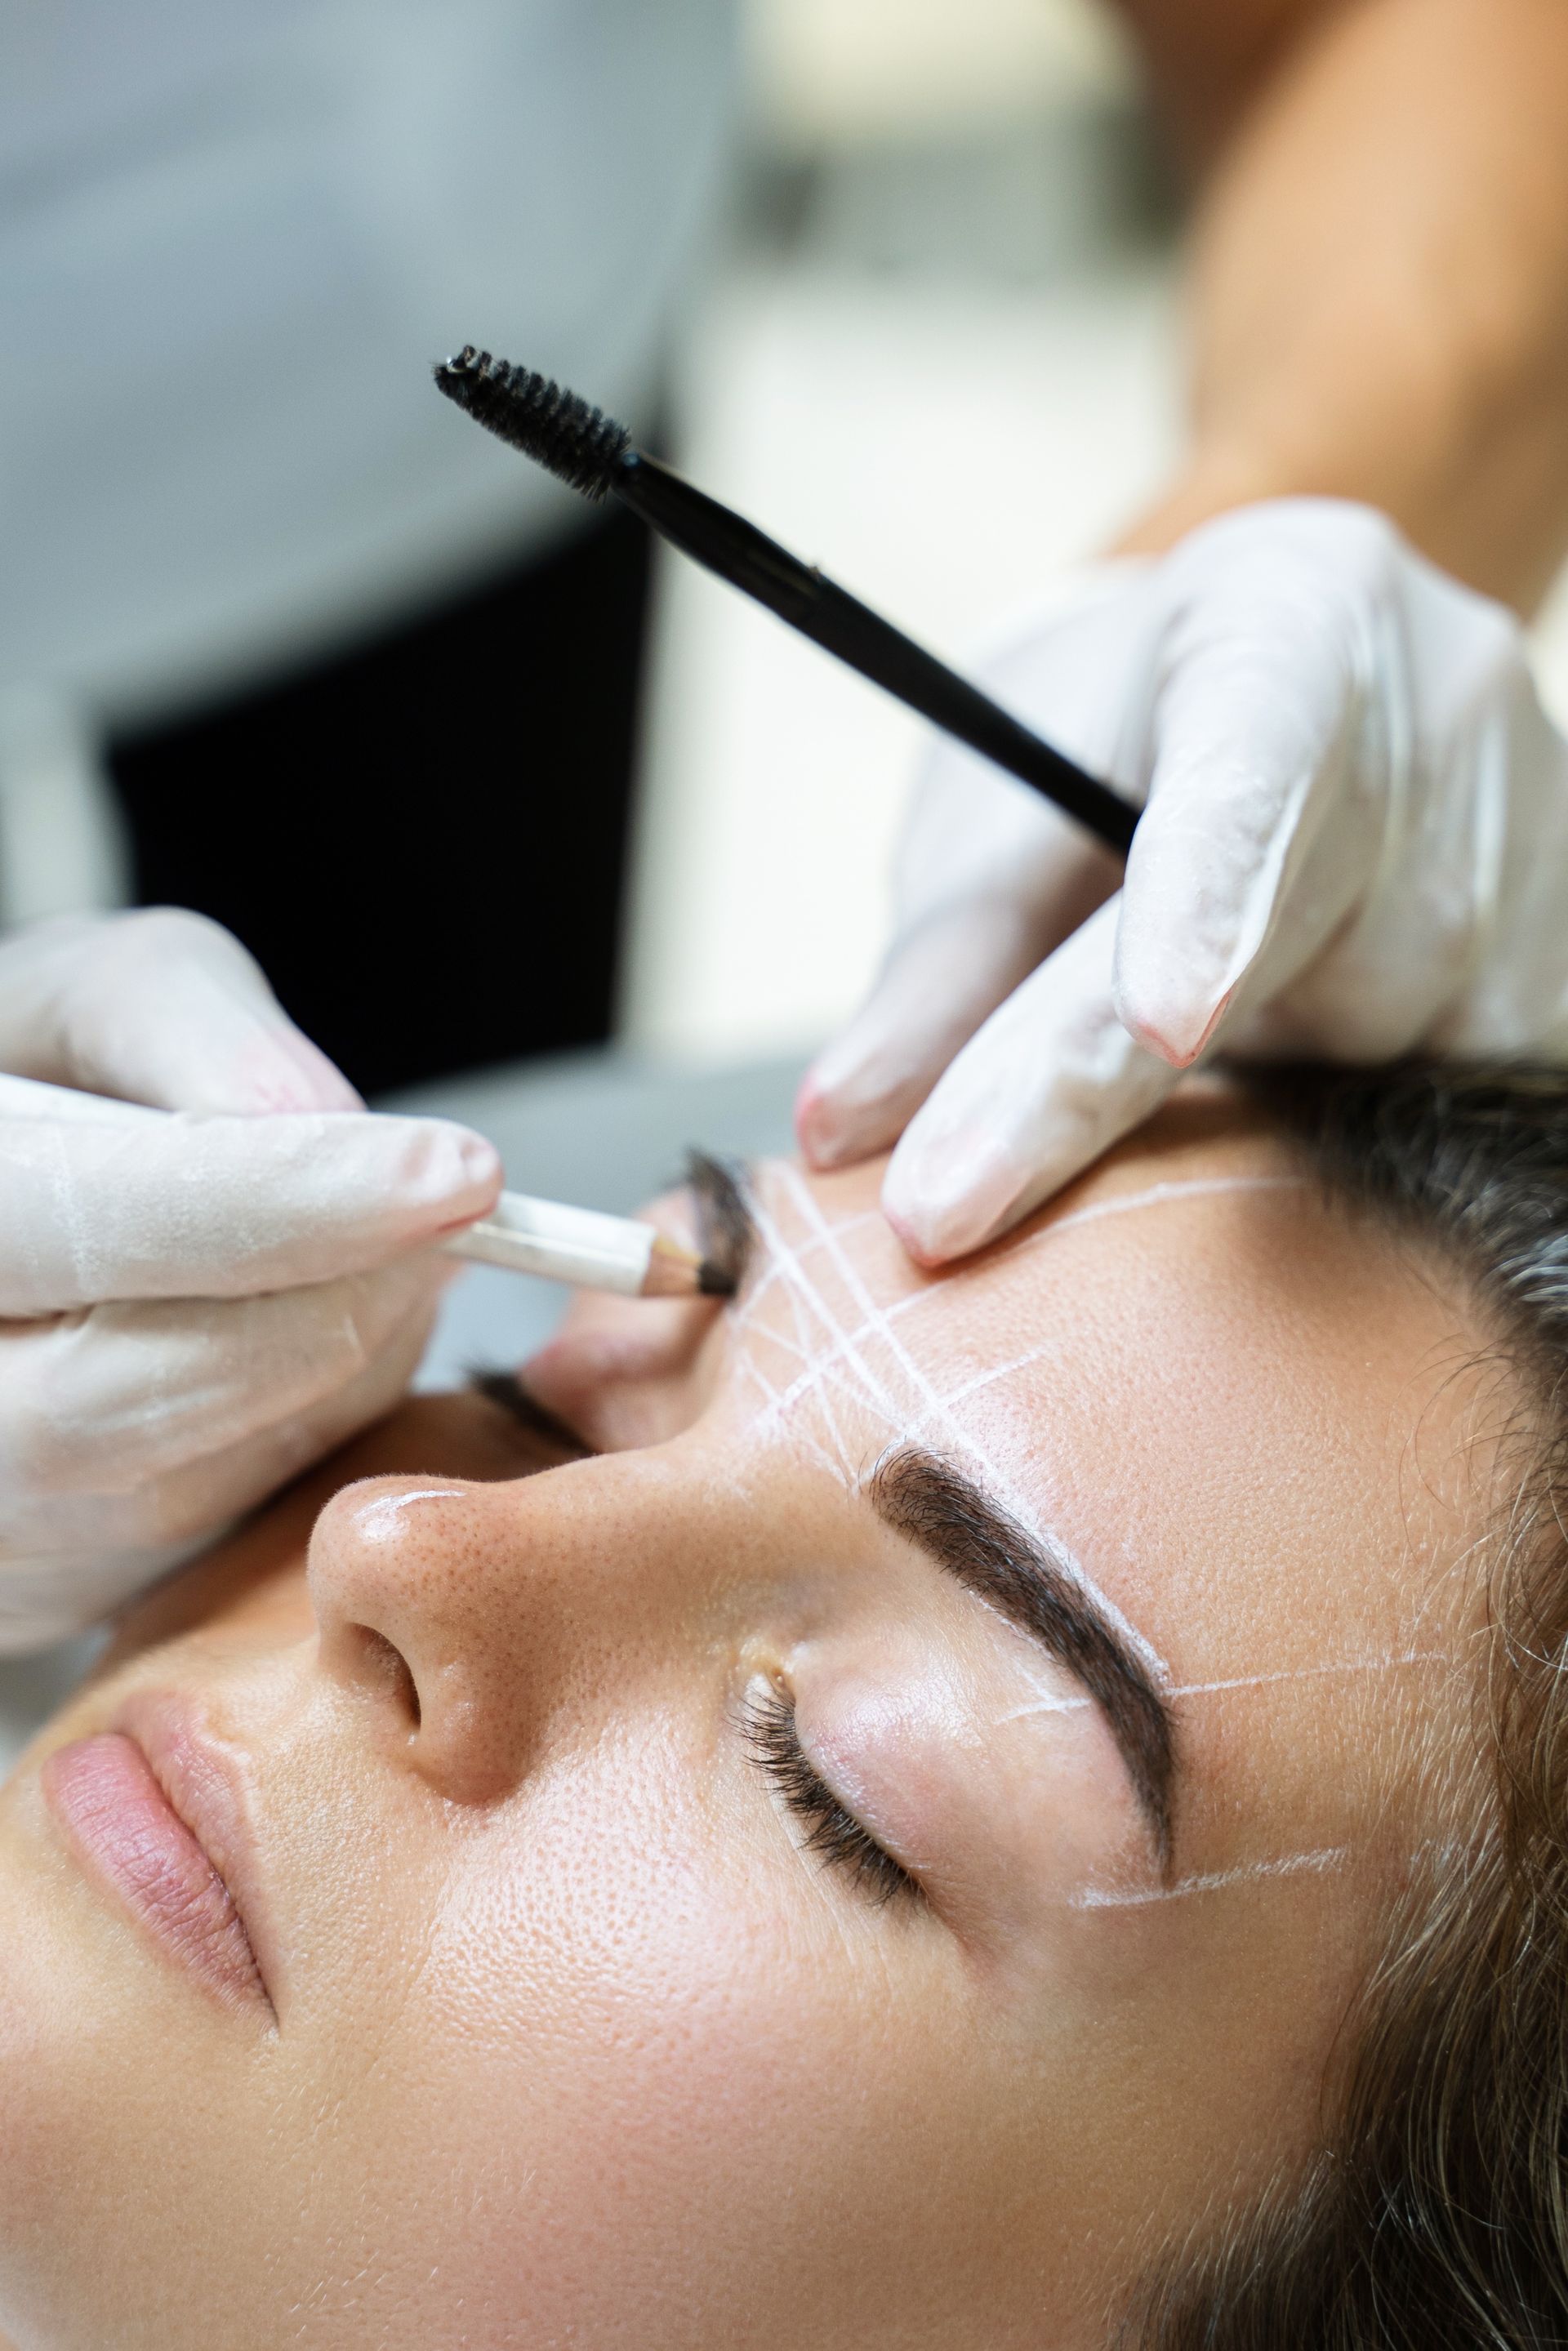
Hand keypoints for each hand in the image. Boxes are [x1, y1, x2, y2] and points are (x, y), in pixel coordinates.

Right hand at [0, 910, 500, 1648]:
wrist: (3, 1231)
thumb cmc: (34, 1083)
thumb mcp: (88, 999)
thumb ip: (195, 1033)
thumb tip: (325, 1124)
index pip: (95, 1225)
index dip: (290, 1204)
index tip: (459, 1173)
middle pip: (151, 1393)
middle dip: (341, 1297)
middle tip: (457, 1203)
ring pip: (204, 1479)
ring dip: (346, 1358)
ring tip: (388, 1244)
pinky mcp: (48, 1584)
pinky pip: (221, 1527)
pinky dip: (313, 1424)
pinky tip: (325, 1329)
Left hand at [798, 499, 1567, 1259]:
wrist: (1261, 687)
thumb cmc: (1102, 745)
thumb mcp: (998, 814)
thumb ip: (935, 970)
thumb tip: (841, 1133)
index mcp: (1287, 615)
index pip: (1254, 767)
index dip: (1206, 903)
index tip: (1158, 1033)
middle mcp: (1441, 700)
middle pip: (1298, 938)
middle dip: (1104, 1083)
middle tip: (939, 1212)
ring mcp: (1531, 818)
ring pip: (1383, 1038)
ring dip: (1245, 1092)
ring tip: (1174, 1042)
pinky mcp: (1567, 938)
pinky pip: (1454, 1080)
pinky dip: (1342, 1111)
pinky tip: (1279, 1071)